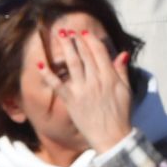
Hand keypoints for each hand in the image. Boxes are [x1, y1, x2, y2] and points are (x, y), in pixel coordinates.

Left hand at [43, 28, 134, 154]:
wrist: (112, 136)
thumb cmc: (121, 114)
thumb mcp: (126, 90)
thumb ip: (122, 70)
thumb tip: (122, 53)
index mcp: (110, 77)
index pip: (99, 52)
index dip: (91, 41)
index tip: (84, 33)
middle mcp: (96, 80)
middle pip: (85, 55)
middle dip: (76, 41)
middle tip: (68, 30)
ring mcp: (82, 90)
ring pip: (72, 64)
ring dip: (65, 48)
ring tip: (60, 36)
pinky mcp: (71, 101)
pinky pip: (57, 85)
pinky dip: (48, 74)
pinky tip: (40, 64)